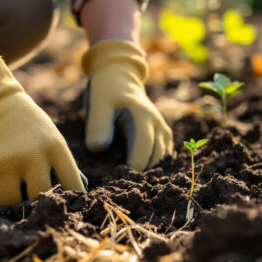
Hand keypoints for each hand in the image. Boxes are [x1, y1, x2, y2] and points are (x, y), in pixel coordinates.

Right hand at [0, 57, 86, 207]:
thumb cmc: (26, 124)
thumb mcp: (51, 136)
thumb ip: (62, 164)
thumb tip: (78, 195)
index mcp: (55, 148)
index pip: (72, 186)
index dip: (69, 199)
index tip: (61, 203)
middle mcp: (31, 156)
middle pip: (38, 198)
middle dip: (34, 203)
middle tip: (28, 201)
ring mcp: (4, 163)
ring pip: (10, 203)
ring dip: (9, 203)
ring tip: (8, 194)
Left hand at [81, 40, 172, 169]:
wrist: (120, 76)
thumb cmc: (107, 91)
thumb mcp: (98, 105)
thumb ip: (98, 126)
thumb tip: (98, 148)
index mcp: (142, 115)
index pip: (144, 144)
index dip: (137, 163)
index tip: (124, 177)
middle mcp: (157, 122)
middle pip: (157, 154)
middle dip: (143, 171)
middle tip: (125, 186)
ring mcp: (162, 127)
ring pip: (163, 156)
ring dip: (150, 169)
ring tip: (131, 182)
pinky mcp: (161, 132)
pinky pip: (164, 153)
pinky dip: (154, 164)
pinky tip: (140, 172)